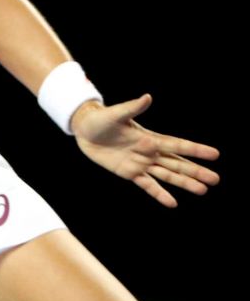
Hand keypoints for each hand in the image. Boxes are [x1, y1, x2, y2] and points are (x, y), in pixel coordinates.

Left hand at [71, 94, 219, 207]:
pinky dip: (159, 194)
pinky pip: (147, 185)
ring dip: (184, 183)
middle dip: (195, 171)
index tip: (215, 154)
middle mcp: (149, 151)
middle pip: (176, 163)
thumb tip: (148, 97)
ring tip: (203, 190)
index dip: (195, 150)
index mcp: (149, 137)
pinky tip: (173, 203)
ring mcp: (141, 163)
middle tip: (216, 179)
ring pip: (167, 175)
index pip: (177, 144)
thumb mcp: (116, 114)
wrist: (84, 131)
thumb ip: (133, 108)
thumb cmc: (101, 119)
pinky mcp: (130, 173)